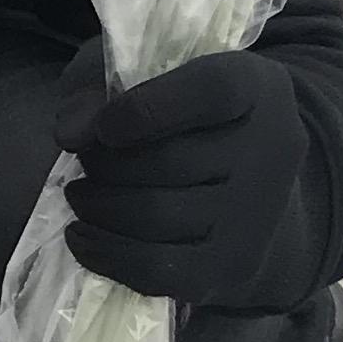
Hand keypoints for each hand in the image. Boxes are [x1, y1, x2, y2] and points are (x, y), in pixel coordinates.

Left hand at [53, 45, 326, 313]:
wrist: (242, 188)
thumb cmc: (176, 113)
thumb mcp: (135, 73)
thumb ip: (96, 85)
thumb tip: (70, 133)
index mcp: (257, 86)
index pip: (212, 91)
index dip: (146, 109)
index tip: (103, 126)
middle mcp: (272, 149)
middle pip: (170, 162)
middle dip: (105, 164)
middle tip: (85, 161)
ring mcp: (258, 214)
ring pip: (156, 216)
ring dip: (98, 207)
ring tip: (81, 195)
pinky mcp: (234, 265)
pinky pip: (157, 268)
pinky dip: (106, 255)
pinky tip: (81, 236)